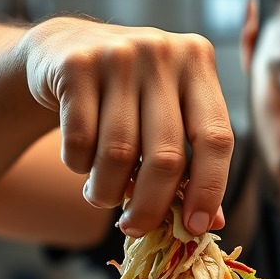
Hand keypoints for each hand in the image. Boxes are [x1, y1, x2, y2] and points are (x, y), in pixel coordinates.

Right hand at [21, 17, 234, 237]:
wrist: (61, 50)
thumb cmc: (126, 97)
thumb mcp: (165, 117)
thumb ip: (190, 163)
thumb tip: (209, 222)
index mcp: (199, 63)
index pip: (217, 138)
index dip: (210, 189)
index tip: (196, 227)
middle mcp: (163, 53)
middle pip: (166, 157)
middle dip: (149, 207)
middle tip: (135, 228)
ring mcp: (119, 54)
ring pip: (119, 154)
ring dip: (106, 191)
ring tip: (100, 194)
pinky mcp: (77, 65)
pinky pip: (80, 141)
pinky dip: (78, 166)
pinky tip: (80, 161)